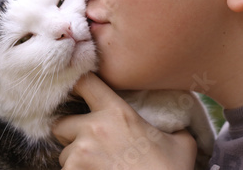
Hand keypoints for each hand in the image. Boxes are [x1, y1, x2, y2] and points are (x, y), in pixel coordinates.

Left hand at [52, 73, 197, 169]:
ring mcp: (81, 153)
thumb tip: (179, 124)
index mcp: (117, 112)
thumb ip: (174, 127)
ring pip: (64, 154)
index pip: (84, 83)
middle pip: (61, 124)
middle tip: (89, 146)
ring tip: (99, 167)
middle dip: (70, 135)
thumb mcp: (181, 143)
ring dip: (76, 160)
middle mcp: (94, 128)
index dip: (78, 87)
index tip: (79, 94)